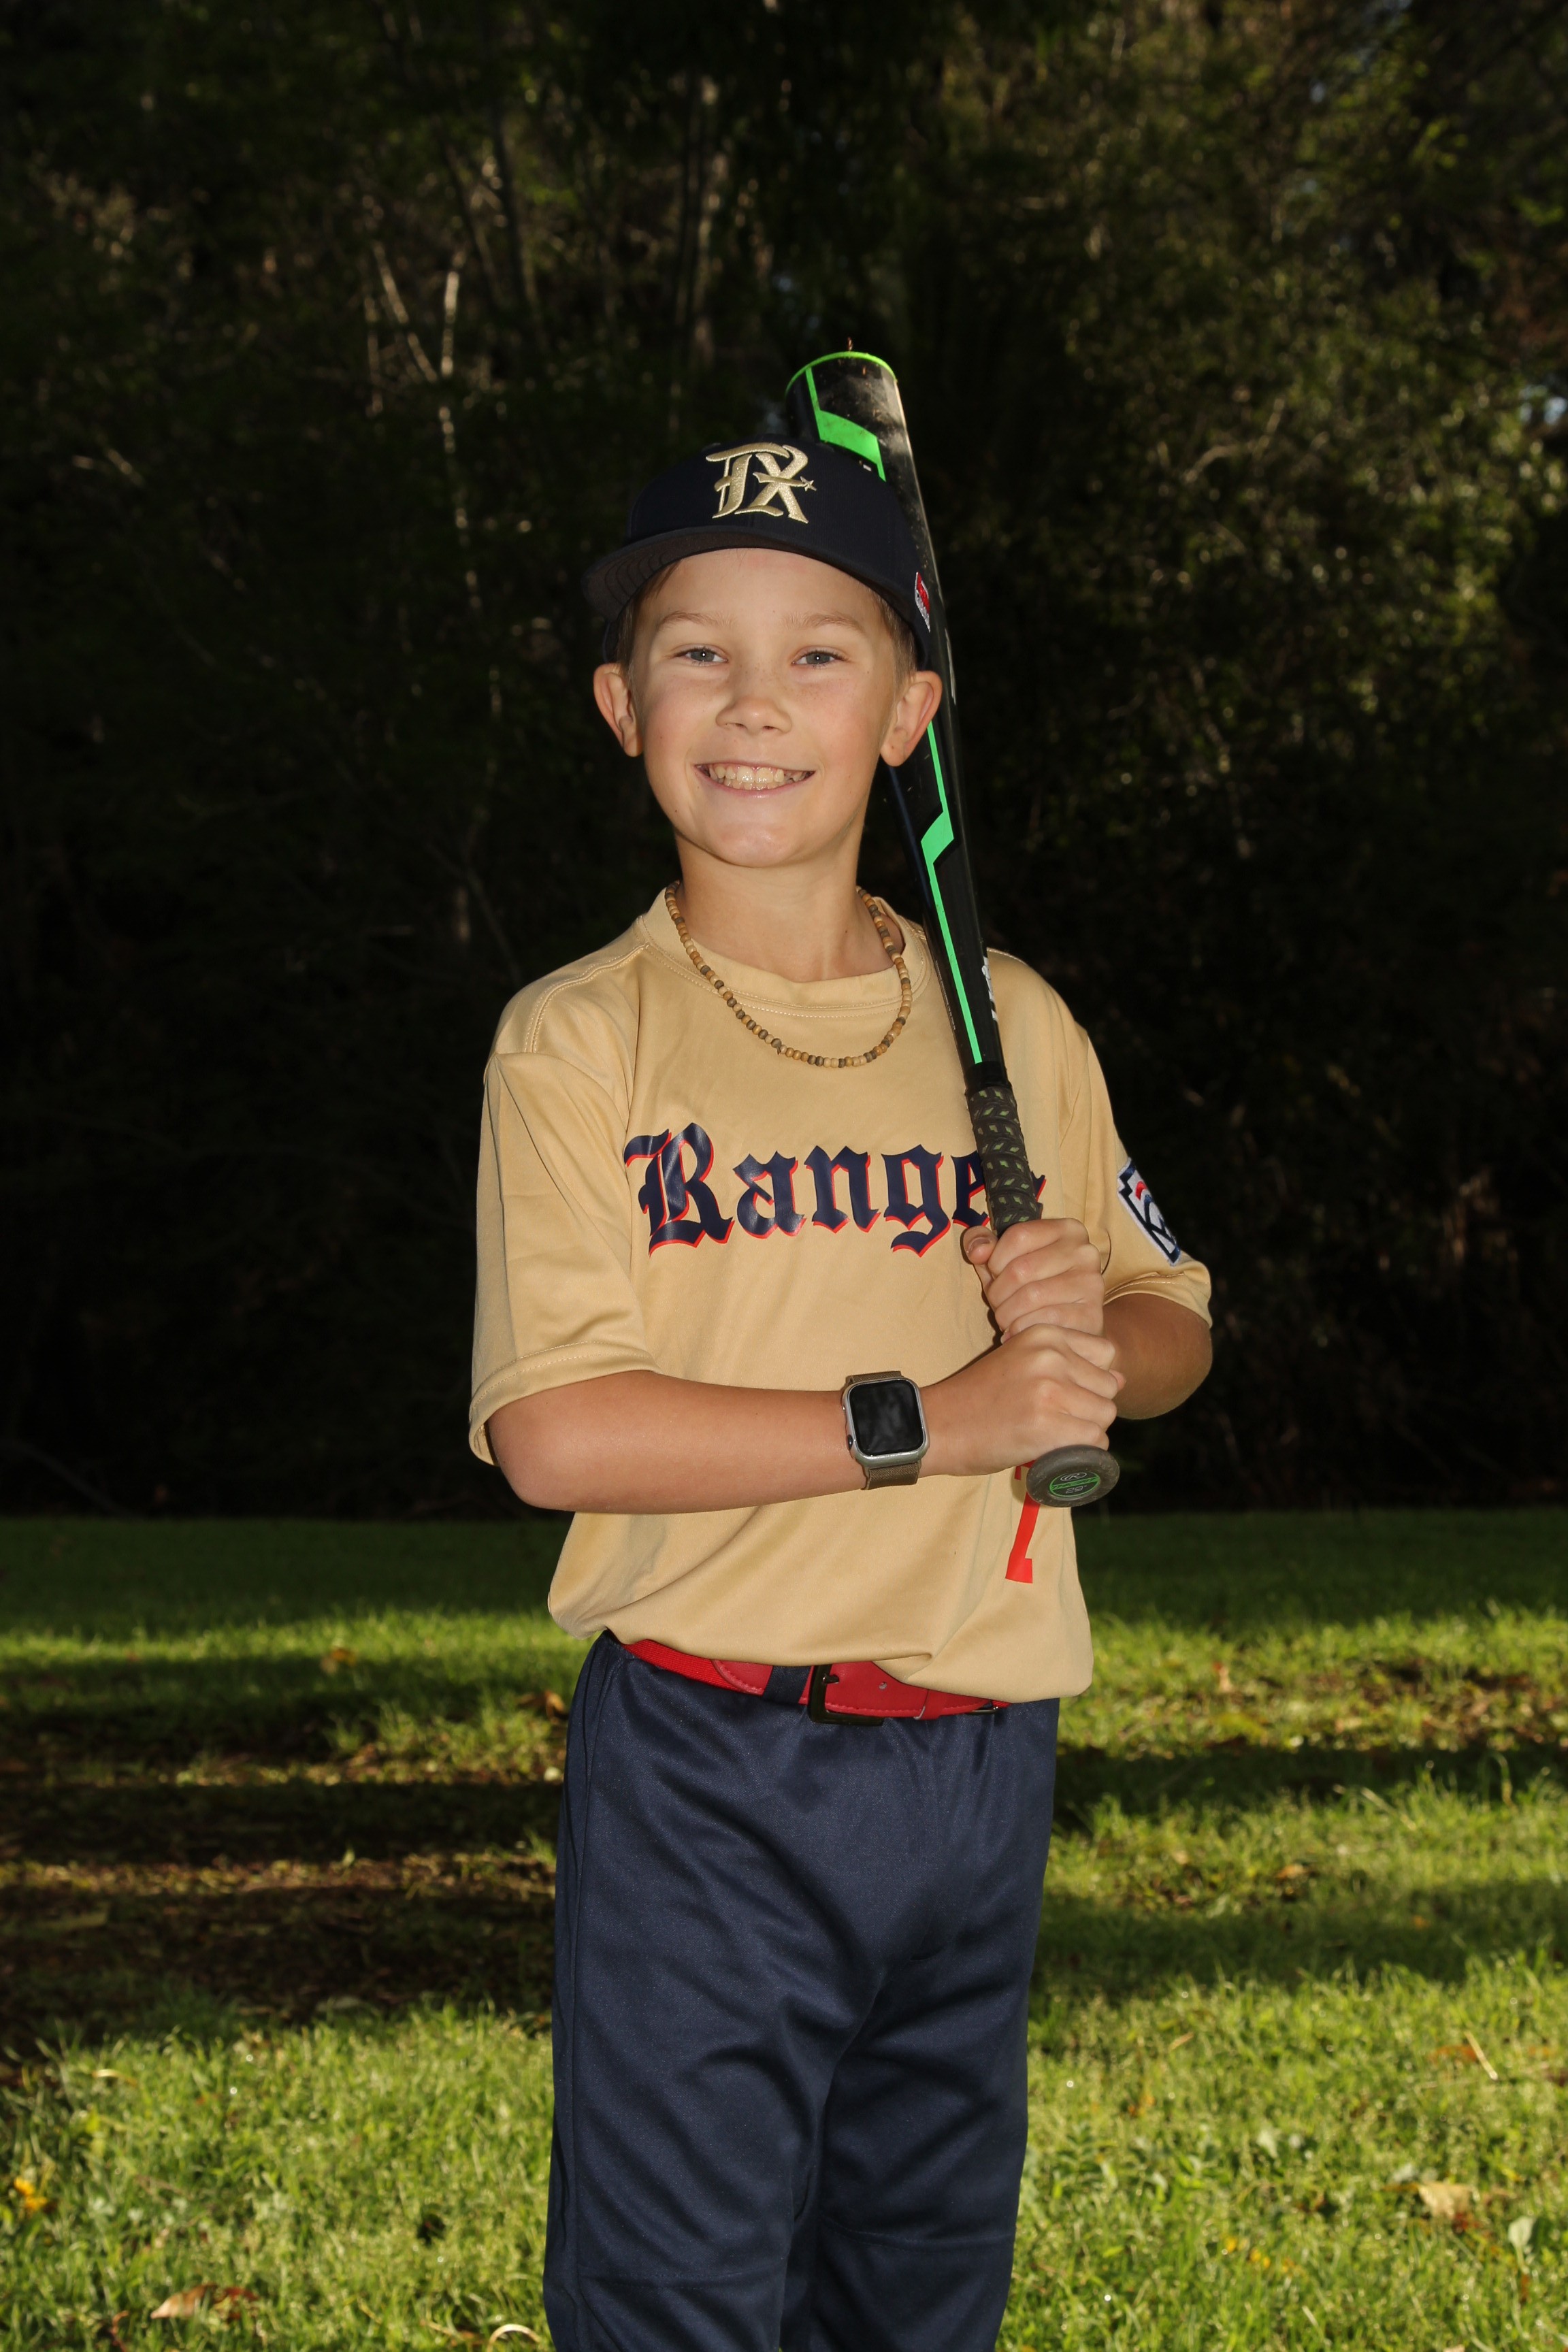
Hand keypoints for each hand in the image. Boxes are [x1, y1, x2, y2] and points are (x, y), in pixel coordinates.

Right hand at [923, 1322, 1123, 1480]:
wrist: (937, 1425)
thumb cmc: (979, 1397)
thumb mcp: (1021, 1360)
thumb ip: (1067, 1363)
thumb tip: (1121, 1378)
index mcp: (1045, 1333)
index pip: (1106, 1353)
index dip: (1090, 1379)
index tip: (1065, 1394)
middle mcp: (1051, 1356)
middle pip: (1109, 1387)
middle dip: (1090, 1407)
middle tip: (1057, 1419)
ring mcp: (1050, 1390)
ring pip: (1104, 1415)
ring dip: (1086, 1430)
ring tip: (1054, 1434)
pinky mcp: (1047, 1425)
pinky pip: (1093, 1441)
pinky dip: (1082, 1452)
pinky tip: (1056, 1449)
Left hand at [961, 1217, 1106, 1341]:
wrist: (1072, 1326)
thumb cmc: (1035, 1288)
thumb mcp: (1006, 1260)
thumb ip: (983, 1244)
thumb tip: (977, 1251)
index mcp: (1067, 1229)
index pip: (1018, 1235)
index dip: (995, 1259)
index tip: (994, 1275)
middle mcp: (1085, 1251)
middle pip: (1021, 1268)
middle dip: (998, 1292)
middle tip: (997, 1306)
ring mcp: (1091, 1283)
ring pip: (1031, 1296)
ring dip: (1006, 1314)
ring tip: (1005, 1320)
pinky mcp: (1091, 1314)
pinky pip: (1044, 1320)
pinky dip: (1021, 1329)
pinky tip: (1016, 1333)